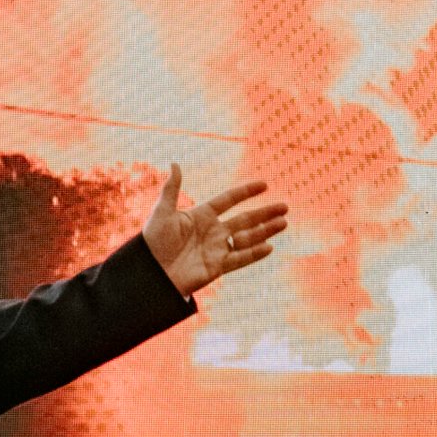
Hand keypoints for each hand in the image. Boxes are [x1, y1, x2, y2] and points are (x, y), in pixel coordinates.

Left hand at [142, 165, 288, 297]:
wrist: (151, 272)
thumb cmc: (153, 241)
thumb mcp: (162, 212)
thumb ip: (171, 189)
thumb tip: (174, 164)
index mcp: (202, 215)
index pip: (228, 200)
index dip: (246, 192)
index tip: (264, 184)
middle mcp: (213, 231)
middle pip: (245, 219)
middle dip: (265, 213)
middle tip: (284, 206)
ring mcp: (217, 249)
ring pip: (247, 238)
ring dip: (266, 231)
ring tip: (283, 223)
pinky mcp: (217, 266)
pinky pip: (240, 258)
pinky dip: (254, 253)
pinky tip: (269, 246)